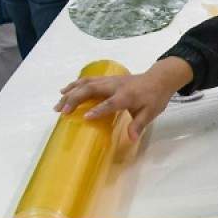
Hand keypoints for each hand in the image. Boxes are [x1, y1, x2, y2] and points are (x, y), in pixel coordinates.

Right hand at [55, 57, 192, 140]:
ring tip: (58, 104)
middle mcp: (115, 86)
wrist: (159, 78)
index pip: (110, 103)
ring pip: (86, 83)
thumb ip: (139, 124)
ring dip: (71, 92)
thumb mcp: (151, 112)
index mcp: (126, 95)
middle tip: (61, 111)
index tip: (84, 118)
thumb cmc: (155, 97)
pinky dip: (75, 85)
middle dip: (75, 99)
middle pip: (92, 89)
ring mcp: (109, 80)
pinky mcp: (106, 79)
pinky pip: (88, 80)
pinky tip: (65, 91)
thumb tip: (132, 138)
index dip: (98, 110)